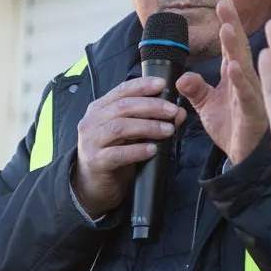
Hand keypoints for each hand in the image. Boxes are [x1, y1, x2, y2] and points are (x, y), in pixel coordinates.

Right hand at [73, 76, 183, 215]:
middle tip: (172, 111)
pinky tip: (153, 150)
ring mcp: (92, 142)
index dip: (142, 85)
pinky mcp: (96, 162)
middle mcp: (92, 121)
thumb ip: (150, 120)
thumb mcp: (130, 134)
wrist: (93, 186)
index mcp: (99, 109)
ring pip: (121, 127)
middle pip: (123, 107)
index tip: (163, 84)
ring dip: (148, 127)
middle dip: (151, 106)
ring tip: (168, 130)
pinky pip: (118, 153)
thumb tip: (178, 112)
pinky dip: (138, 150)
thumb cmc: (112, 154)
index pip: (121, 90)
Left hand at [175, 0, 267, 164]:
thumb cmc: (232, 127)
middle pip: (238, 48)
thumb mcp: (207, 105)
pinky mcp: (254, 113)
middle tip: (225, 4)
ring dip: (236, 47)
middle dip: (232, 25)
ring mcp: (252, 95)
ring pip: (244, 67)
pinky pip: (247, 94)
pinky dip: (241, 81)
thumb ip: (194, 88)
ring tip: (227, 28)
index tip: (221, 2)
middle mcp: (246, 80)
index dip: (227, 24)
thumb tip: (182, 76)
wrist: (243, 157)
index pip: (230, 46)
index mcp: (235, 75)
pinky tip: (234, 67)